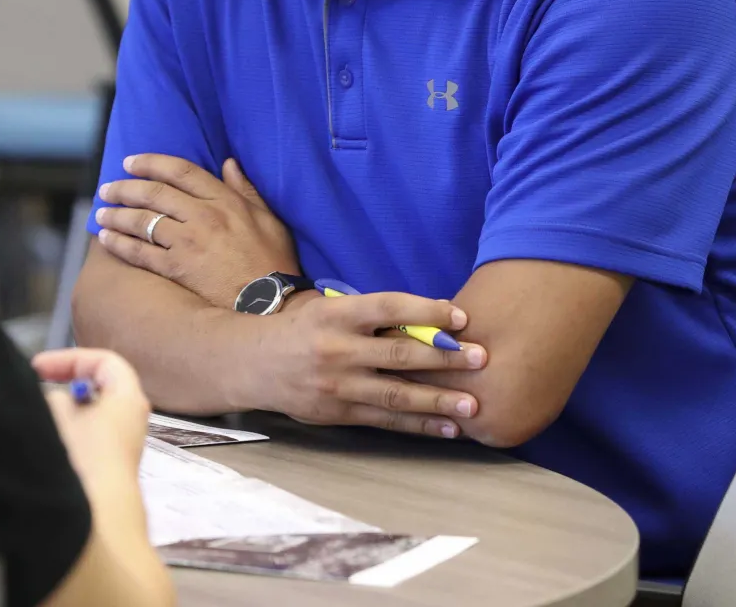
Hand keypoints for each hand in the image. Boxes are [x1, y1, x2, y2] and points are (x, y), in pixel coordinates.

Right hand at [35, 347, 151, 475]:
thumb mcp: (58, 412)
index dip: (69, 358)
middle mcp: (133, 419)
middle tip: (38, 389)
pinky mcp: (111, 468)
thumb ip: (53, 395)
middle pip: (99, 389)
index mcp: (128, 397)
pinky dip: (68, 436)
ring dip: (63, 415)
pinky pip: (88, 440)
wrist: (97, 517)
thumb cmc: (81, 457)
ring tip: (40, 420)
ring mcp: (124, 446)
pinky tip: (49, 445)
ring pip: (90, 417)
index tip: (38, 367)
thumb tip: (56, 401)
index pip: (104, 361)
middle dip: (65, 387)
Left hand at [96, 155, 297, 308]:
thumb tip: (228, 163)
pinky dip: (119, 243)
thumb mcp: (269, 219)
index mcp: (225, 201)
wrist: (271, 304)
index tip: (131, 162)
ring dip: (117, 214)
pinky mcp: (177, 269)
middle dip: (125, 187)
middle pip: (154, 193)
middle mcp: (202, 217)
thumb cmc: (273, 263)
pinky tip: (105, 239)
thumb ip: (246, 190)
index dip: (151, 163)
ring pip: (142, 220)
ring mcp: (187, 243)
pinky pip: (140, 252)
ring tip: (101, 212)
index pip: (181, 171)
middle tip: (108, 188)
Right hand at [254, 292, 486, 438]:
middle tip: (482, 358)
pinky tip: (446, 427)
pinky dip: (418, 424)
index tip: (462, 317)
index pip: (388, 307)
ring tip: (473, 404)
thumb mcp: (330, 310)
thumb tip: (437, 315)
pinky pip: (385, 420)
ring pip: (396, 394)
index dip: (427, 311)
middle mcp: (337, 349)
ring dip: (438, 400)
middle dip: (445, 357)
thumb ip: (374, 315)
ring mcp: (338, 384)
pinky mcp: (338, 413)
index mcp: (337, 315)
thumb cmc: (303, 331)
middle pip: (400, 353)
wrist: (253, 365)